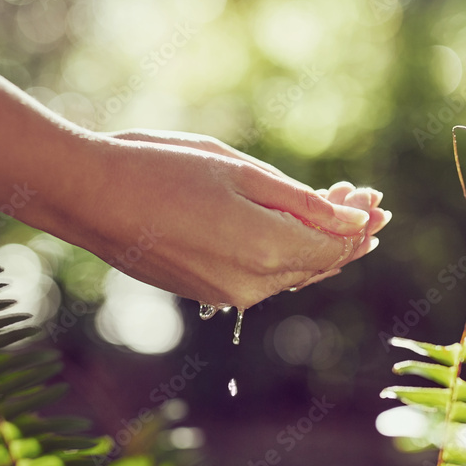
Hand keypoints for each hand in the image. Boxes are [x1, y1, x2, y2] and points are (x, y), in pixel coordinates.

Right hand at [84, 130, 389, 308]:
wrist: (90, 197)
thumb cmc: (162, 169)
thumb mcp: (240, 173)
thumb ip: (302, 202)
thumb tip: (355, 221)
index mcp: (267, 251)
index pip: (336, 246)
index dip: (360, 224)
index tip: (375, 198)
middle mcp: (252, 286)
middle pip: (317, 264)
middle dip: (343, 233)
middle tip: (359, 198)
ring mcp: (225, 295)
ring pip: (288, 273)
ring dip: (312, 243)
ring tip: (328, 208)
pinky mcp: (204, 293)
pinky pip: (259, 278)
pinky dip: (279, 253)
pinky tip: (281, 228)